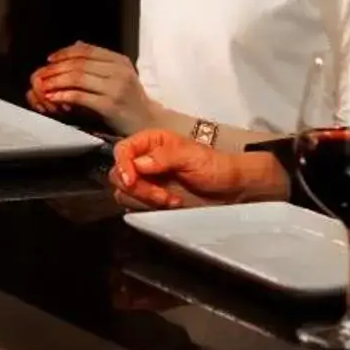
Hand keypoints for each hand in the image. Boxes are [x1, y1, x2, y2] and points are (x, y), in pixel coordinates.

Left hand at [28, 43, 155, 131]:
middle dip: (56, 68)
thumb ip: (99, 61)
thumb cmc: (132, 102)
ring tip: (43, 86)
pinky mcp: (111, 105)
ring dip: (56, 81)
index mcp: (120, 61)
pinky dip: (63, 96)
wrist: (151, 124)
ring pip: (78, 78)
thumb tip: (77, 44)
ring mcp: (116, 87)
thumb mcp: (119, 76)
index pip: (87, 50)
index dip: (65, 53)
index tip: (50, 59)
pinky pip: (81, 96)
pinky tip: (53, 98)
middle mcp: (119, 71)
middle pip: (79, 63)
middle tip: (42, 74)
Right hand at [108, 128, 286, 209]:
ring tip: (171, 200)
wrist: (230, 187)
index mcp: (151, 142)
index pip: (123, 150)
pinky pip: (136, 204)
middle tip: (162, 196)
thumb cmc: (213, 165)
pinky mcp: (151, 197)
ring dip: (145, 199)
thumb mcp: (190, 156)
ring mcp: (147, 179)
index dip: (123, 165)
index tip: (133, 181)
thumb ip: (162, 157)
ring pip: (125, 192)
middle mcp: (144, 159)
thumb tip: (137, 164)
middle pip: (119, 174)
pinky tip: (172, 204)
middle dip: (138, 187)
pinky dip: (150, 207)